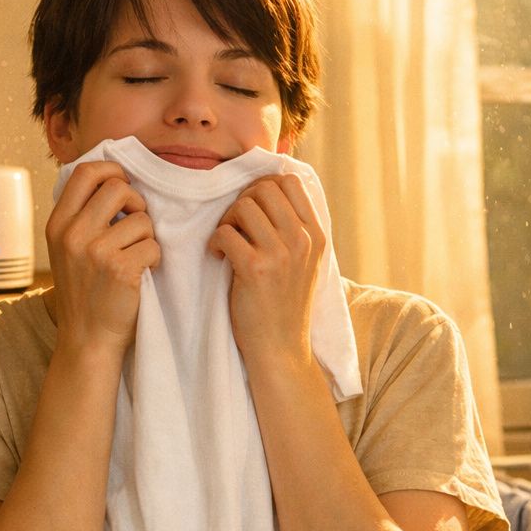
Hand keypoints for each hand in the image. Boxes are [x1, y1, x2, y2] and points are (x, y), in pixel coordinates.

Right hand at [46, 161, 158, 355]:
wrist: (86, 339)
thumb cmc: (84, 293)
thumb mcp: (66, 249)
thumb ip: (81, 217)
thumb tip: (114, 181)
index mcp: (58, 224)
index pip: (85, 172)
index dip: (112, 170)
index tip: (124, 185)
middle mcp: (73, 234)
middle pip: (118, 187)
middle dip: (136, 203)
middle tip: (136, 224)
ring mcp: (96, 251)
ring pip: (142, 219)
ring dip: (147, 237)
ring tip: (135, 257)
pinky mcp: (120, 269)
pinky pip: (153, 246)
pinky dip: (154, 259)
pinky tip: (141, 275)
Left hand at [209, 173, 324, 365]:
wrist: (281, 348)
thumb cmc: (285, 304)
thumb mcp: (305, 263)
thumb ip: (295, 230)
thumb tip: (271, 192)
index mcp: (316, 235)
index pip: (290, 182)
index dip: (264, 186)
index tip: (253, 209)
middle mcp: (302, 240)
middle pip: (264, 188)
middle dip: (242, 200)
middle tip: (235, 225)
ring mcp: (280, 254)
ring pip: (243, 206)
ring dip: (226, 220)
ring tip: (227, 241)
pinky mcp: (255, 270)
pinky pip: (226, 232)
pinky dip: (215, 241)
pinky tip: (218, 256)